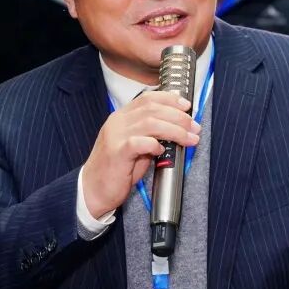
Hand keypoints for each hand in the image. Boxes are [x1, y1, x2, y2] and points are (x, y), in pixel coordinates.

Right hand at [81, 91, 199, 218]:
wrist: (93, 190)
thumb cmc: (117, 170)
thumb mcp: (136, 147)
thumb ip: (151, 135)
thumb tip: (176, 129)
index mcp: (121, 117)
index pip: (147, 98)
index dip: (169, 99)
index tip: (186, 105)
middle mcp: (117, 122)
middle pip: (152, 109)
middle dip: (178, 116)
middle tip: (194, 127)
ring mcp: (115, 136)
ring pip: (150, 122)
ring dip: (175, 130)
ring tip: (189, 139)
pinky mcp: (116, 152)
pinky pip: (139, 142)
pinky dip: (154, 144)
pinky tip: (161, 150)